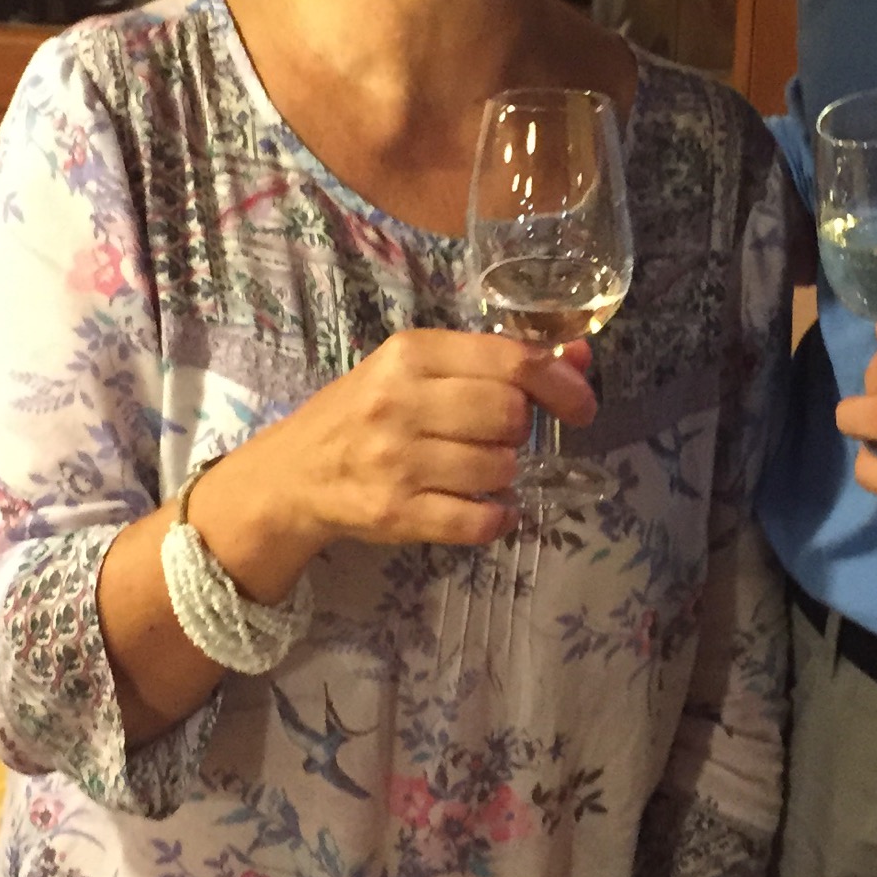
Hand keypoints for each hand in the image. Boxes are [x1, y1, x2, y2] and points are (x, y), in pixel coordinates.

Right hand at [201, 328, 595, 586]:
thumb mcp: (418, 367)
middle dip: (520, 429)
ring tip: (477, 469)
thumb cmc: (365, 410)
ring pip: (499, 470)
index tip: (581, 402)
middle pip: (510, 415)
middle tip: (499, 435)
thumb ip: (494, 360)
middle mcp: (400, 404)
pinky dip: (496, 518)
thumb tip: (581, 355)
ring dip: (504, 473)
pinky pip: (479, 521)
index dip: (560, 382)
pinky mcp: (395, 514)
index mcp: (409, 354)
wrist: (295, 472)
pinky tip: (485, 509)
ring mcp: (396, 462)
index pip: (510, 361)